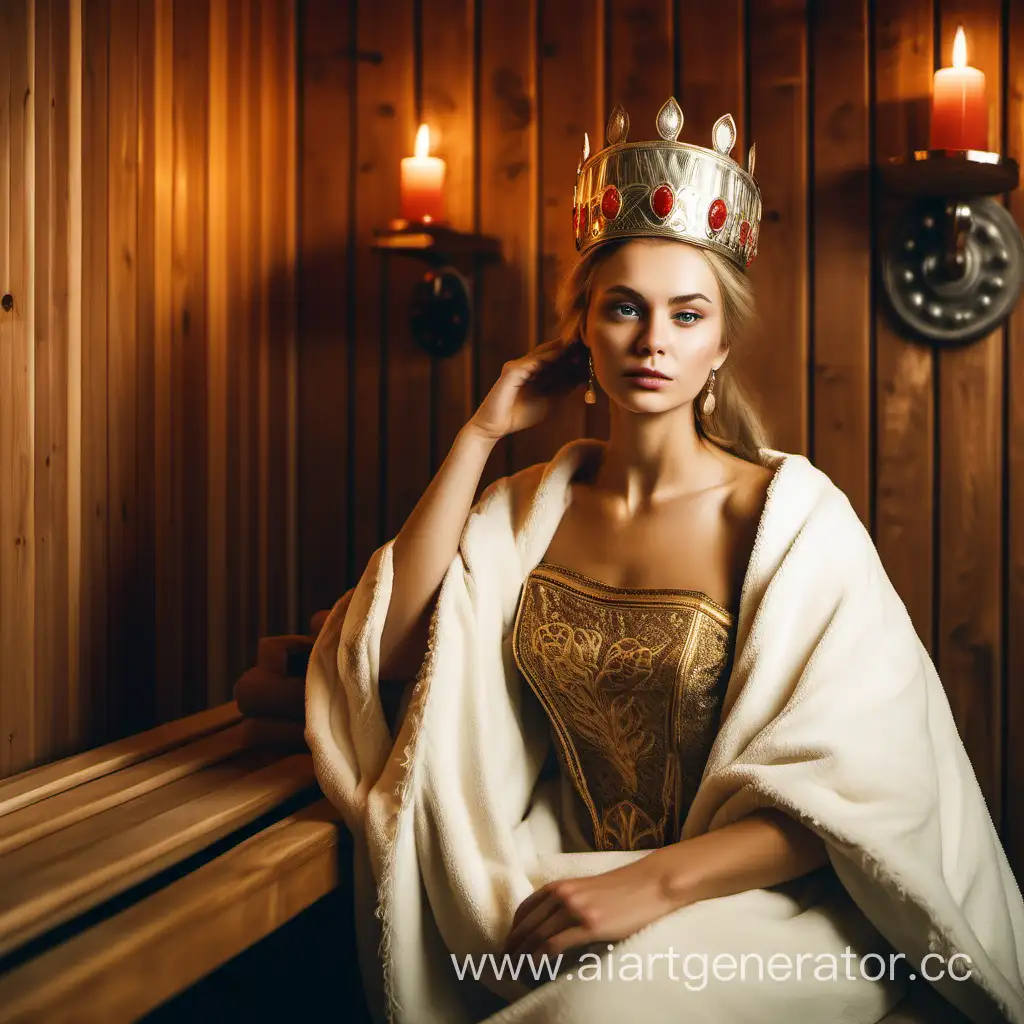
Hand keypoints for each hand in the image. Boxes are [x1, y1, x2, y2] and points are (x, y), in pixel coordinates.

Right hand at [467, 338, 587, 440]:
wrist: (495, 427)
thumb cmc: (520, 415)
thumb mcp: (550, 400)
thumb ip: (564, 388)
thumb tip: (584, 377)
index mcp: (536, 372)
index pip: (558, 360)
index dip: (576, 356)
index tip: (595, 354)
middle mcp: (527, 365)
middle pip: (552, 352)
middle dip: (571, 349)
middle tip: (591, 344)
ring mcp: (518, 366)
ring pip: (543, 353)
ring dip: (561, 348)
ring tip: (580, 345)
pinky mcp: (511, 371)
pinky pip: (531, 361)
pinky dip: (546, 356)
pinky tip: (561, 353)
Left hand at [501, 856, 680, 960]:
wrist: (650, 884)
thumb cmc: (621, 889)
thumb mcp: (586, 889)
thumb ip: (567, 901)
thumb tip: (551, 925)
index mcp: (560, 885)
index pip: (524, 910)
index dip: (513, 930)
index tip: (508, 946)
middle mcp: (563, 894)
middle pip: (527, 925)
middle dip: (513, 946)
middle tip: (505, 963)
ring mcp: (575, 909)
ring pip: (537, 935)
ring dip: (522, 955)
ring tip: (516, 969)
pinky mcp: (590, 925)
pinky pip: (554, 944)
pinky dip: (539, 957)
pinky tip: (534, 966)